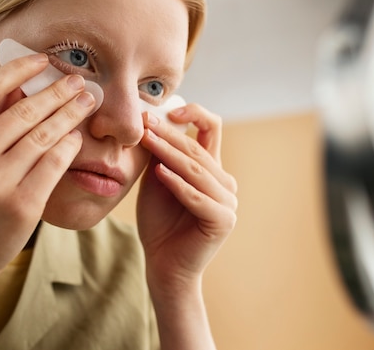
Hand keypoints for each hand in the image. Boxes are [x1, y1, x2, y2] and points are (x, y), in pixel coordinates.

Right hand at [0, 54, 95, 292]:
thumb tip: (17, 83)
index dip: (21, 68)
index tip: (44, 59)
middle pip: (26, 109)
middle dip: (59, 91)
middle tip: (79, 81)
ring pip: (46, 134)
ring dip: (71, 114)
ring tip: (87, 102)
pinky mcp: (22, 204)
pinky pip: (55, 162)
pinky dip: (70, 145)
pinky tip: (77, 137)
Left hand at [137, 104, 237, 289]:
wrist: (163, 263)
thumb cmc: (159, 221)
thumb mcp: (157, 180)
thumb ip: (160, 155)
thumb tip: (152, 120)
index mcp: (211, 168)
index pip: (212, 128)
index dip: (195, 113)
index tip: (169, 109)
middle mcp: (224, 182)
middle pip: (198, 149)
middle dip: (169, 134)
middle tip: (146, 122)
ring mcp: (227, 201)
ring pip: (196, 170)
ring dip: (169, 153)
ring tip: (148, 140)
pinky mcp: (223, 220)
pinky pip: (197, 197)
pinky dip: (177, 184)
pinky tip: (159, 172)